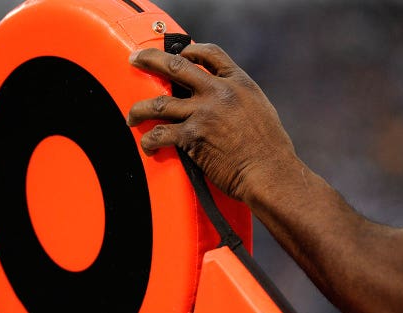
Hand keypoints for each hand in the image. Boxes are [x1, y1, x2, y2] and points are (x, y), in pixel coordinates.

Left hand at [127, 43, 298, 201]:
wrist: (269, 172)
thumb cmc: (270, 148)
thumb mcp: (259, 109)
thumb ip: (238, 98)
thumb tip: (223, 99)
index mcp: (238, 83)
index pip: (210, 53)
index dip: (190, 49)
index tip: (178, 52)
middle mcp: (218, 92)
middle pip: (175, 66)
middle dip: (149, 60)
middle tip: (135, 59)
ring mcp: (203, 113)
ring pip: (158, 103)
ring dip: (139, 109)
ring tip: (132, 115)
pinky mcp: (192, 137)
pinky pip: (160, 134)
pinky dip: (149, 141)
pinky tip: (148, 146)